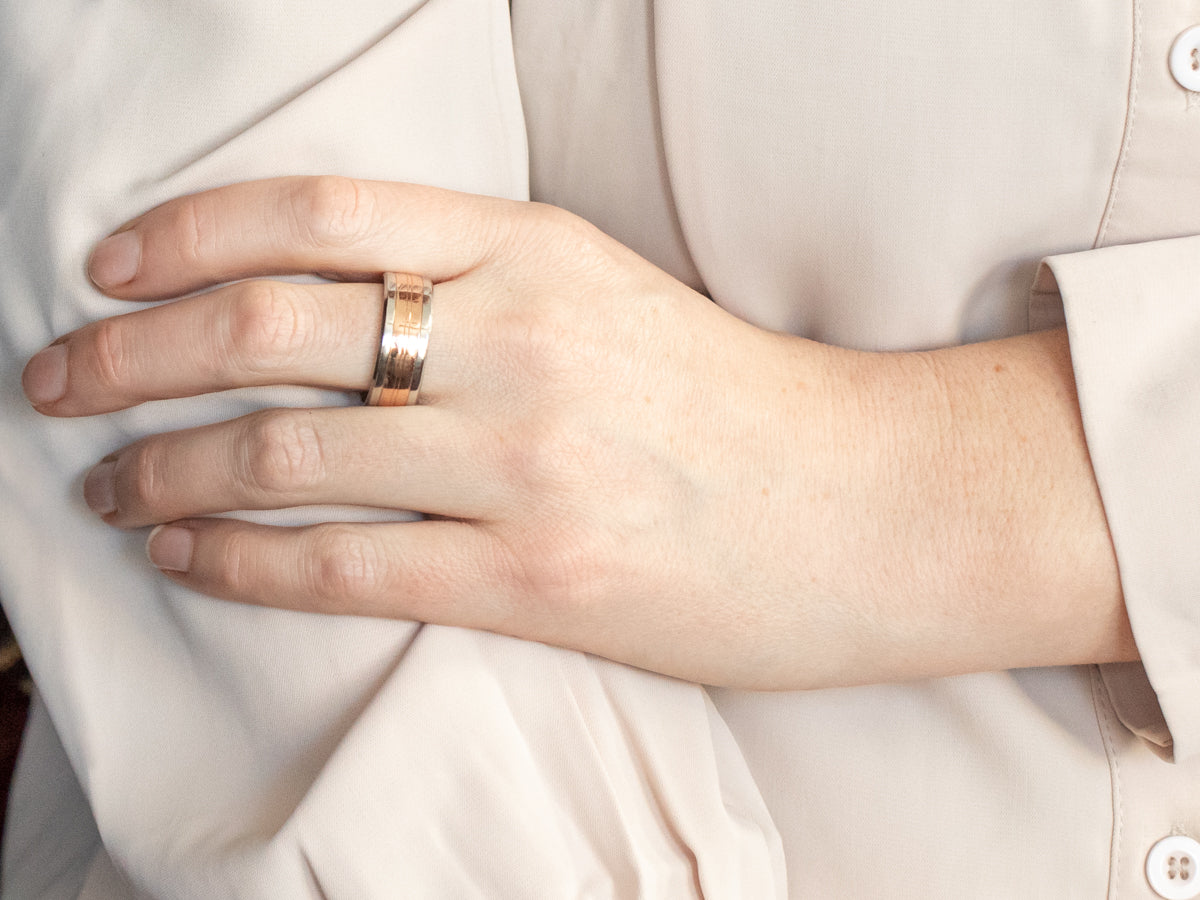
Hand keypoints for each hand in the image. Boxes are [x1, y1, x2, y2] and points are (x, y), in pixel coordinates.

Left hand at [23, 177, 1134, 686]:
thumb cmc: (735, 404)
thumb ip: (480, 286)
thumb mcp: (608, 295)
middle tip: (59, 381)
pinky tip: (185, 552)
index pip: (319, 213)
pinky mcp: (540, 581)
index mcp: (538, 253)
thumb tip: (331, 307)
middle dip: (130, 354)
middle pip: (269, 328)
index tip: (109, 268)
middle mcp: (521, 343)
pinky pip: (343, 566)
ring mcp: (529, 464)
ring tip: (108, 485)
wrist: (868, 506)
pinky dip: (237, 560)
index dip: (187, 235)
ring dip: (163, 466)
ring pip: (285, 452)